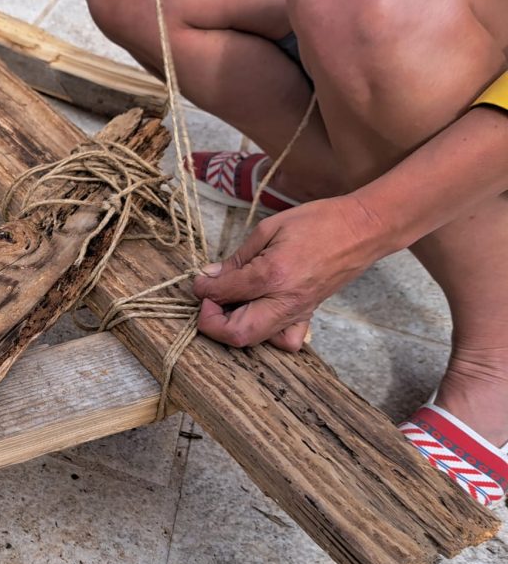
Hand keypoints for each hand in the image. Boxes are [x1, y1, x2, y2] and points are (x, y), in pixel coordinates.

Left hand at [192, 195, 386, 351]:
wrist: (363, 229)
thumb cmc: (318, 221)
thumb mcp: (269, 228)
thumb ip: (238, 258)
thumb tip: (210, 276)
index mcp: (272, 274)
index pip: (224, 293)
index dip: (203, 289)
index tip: (200, 282)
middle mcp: (285, 301)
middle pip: (237, 334)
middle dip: (212, 323)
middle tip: (209, 301)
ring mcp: (299, 312)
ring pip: (257, 341)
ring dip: (234, 328)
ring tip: (231, 305)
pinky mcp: (309, 316)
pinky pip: (285, 341)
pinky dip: (267, 335)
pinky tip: (260, 314)